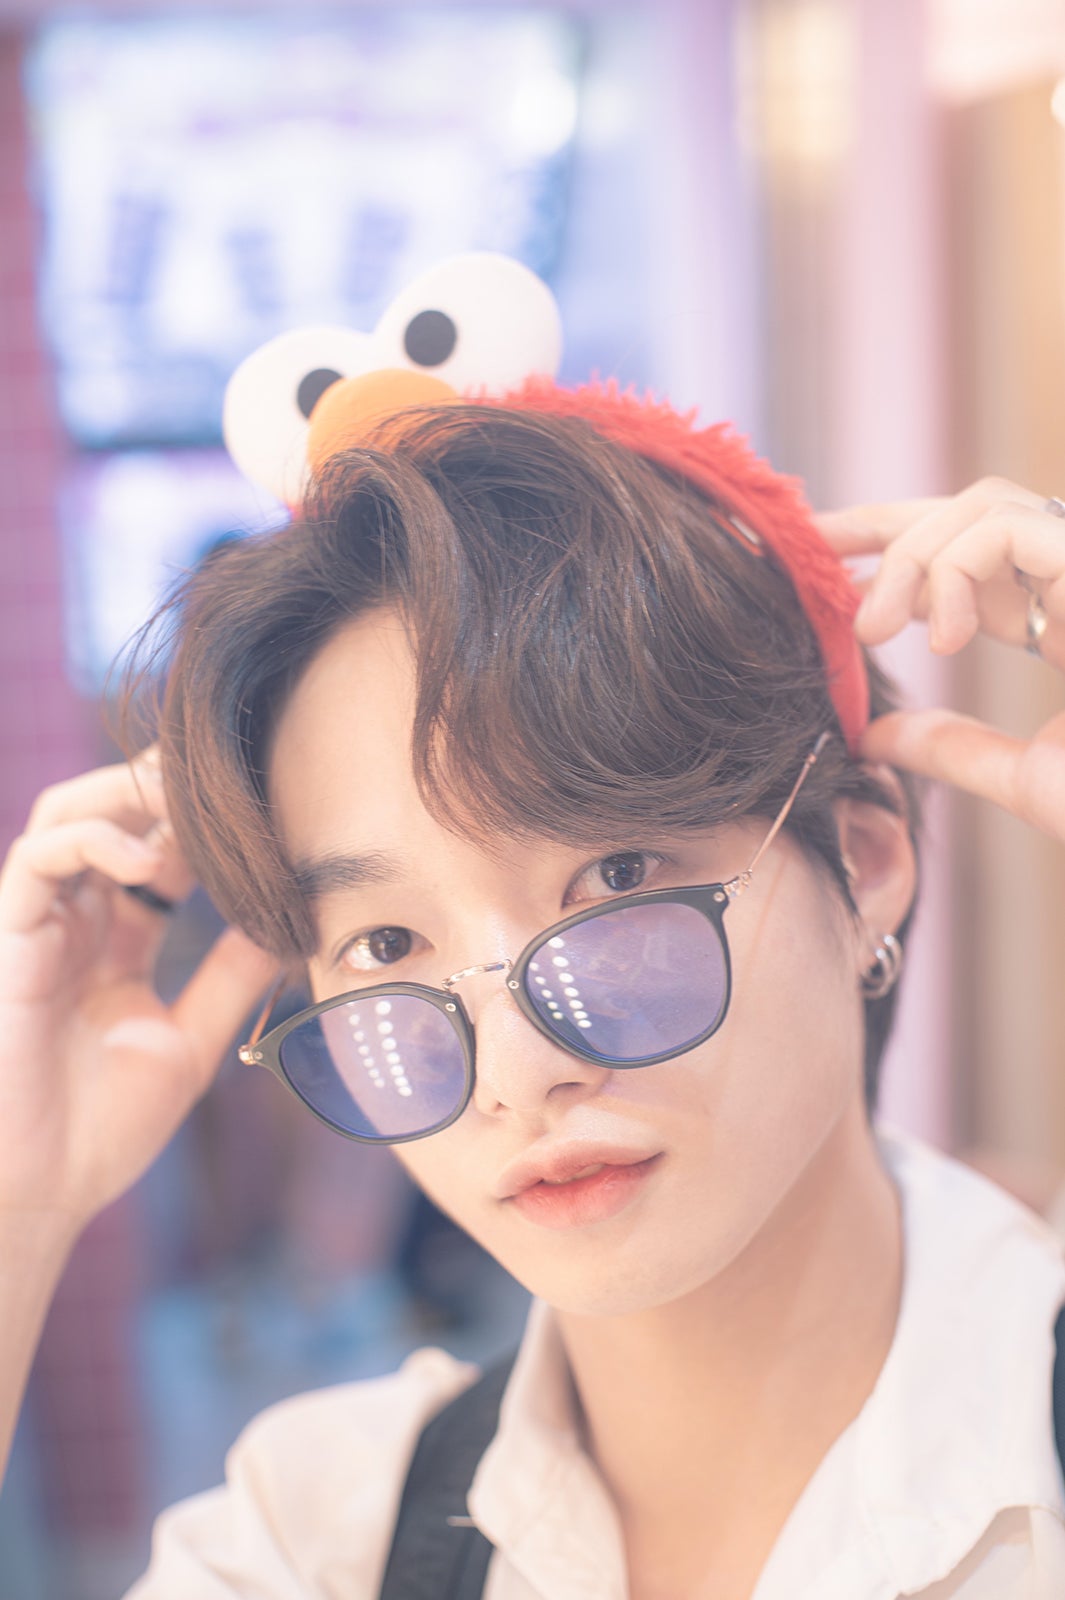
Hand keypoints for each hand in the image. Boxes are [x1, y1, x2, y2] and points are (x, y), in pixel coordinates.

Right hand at [0, 753, 275, 1236]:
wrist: (46, 1192)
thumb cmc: (104, 1128)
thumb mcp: (190, 1041)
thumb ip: (230, 979)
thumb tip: (285, 924)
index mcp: (113, 941)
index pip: (151, 849)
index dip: (196, 826)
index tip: (254, 826)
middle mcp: (74, 922)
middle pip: (108, 813)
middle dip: (162, 789)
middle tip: (223, 791)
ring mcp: (39, 927)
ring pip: (66, 814)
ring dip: (128, 795)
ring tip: (187, 815)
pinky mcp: (10, 940)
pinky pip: (37, 859)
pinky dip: (92, 839)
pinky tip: (150, 860)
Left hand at [816, 477, 1064, 841]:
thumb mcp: (1021, 779)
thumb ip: (951, 750)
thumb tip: (872, 735)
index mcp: (1060, 619)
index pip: (964, 554)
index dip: (888, 541)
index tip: (816, 552)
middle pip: (967, 509)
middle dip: (884, 531)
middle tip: (827, 581)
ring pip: (985, 504)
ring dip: (915, 558)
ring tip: (882, 630)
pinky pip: (1012, 529)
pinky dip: (959, 570)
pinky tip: (942, 635)